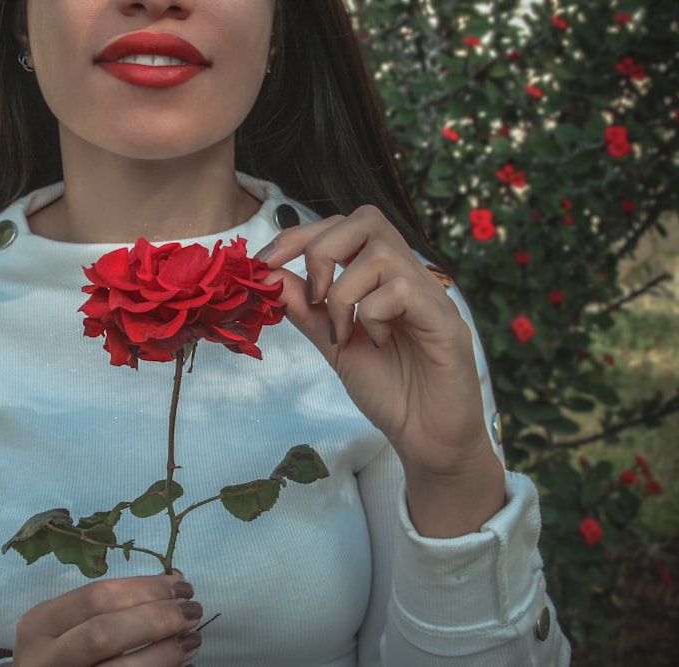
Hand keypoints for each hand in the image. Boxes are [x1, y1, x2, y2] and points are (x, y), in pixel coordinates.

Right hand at [12, 573, 202, 666]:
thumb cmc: (63, 651)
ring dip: (166, 652)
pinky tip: (182, 666)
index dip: (143, 588)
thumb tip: (173, 581)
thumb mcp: (69, 624)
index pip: (94, 597)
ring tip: (193, 639)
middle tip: (192, 610)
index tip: (179, 584)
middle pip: (104, 633)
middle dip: (156, 618)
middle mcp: (45, 659)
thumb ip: (110, 605)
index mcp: (39, 625)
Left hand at [258, 206, 504, 535]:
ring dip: (344, 294)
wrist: (428, 438)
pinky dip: (373, 316)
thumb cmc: (389, 389)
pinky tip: (378, 344)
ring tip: (342, 333)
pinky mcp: (445, 320)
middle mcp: (409, 275)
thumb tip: (270, 275)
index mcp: (382, 277)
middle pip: (365, 218)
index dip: (300, 235)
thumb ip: (307, 310)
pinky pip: (402, 290)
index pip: (344, 225)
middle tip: (312, 297)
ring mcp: (430, 295)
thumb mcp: (334, 344)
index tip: (265, 262)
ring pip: (379, 254)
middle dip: (321, 250)